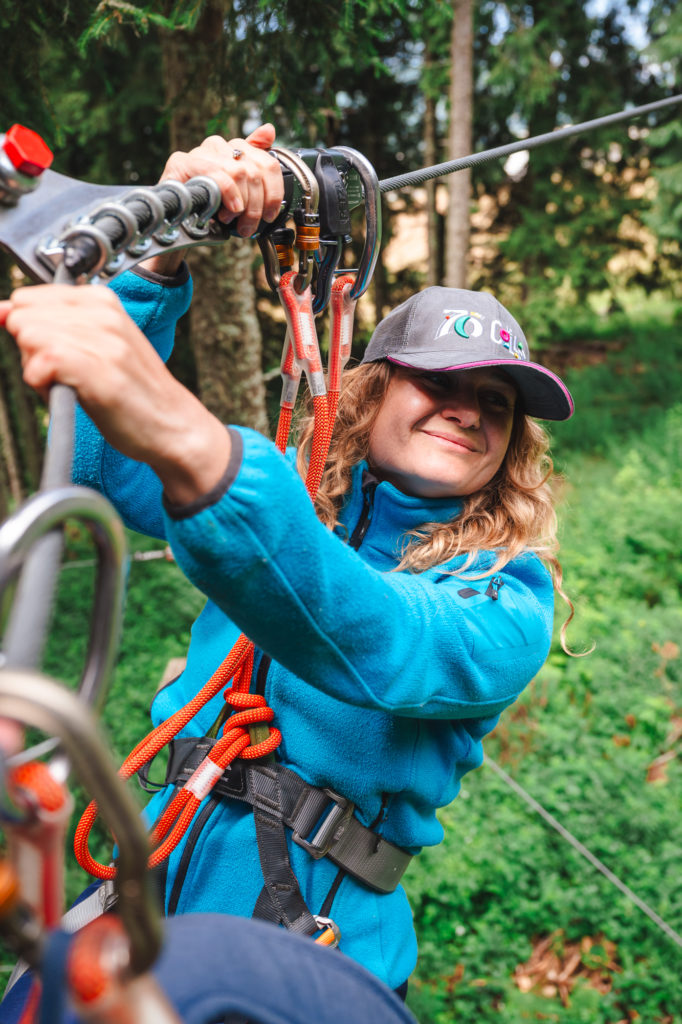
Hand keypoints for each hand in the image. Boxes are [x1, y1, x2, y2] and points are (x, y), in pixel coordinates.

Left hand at [0, 284, 230, 504]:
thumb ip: (51, 325)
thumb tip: (0, 311)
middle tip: (66, 375)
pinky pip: (42, 362)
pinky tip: (66, 393)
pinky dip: (42, 384)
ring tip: (71, 386)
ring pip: (28, 338)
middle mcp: (103, 313)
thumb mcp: (96, 347)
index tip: (59, 356)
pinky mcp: (98, 368)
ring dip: (37, 371)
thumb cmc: (134, 393)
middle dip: (31, 351)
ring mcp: (103, 339)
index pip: (27, 299)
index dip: (31, 333)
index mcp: (102, 301)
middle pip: (22, 318)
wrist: (173, 426)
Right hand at [143, 123, 283, 275]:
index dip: (274, 192)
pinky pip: (216, 175)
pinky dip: (228, 194)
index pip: (268, 162)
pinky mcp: (181, 162)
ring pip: (239, 173)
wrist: (175, 216)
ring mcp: (199, 152)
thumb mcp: (240, 191)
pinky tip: (230, 209)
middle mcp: (218, 146)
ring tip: (235, 220)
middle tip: (249, 225)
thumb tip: (270, 129)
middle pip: (255, 172)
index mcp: (234, 148)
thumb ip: (258, 163)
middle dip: (256, 205)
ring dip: (243, 204)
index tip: (271, 214)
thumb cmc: (208, 204)